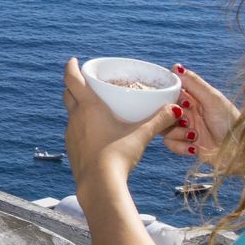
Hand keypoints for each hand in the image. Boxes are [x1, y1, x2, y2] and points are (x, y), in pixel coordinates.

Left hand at [63, 57, 176, 185]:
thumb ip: (159, 120)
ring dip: (77, 107)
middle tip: (86, 82)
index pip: (72, 79)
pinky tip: (93, 133)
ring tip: (92, 107)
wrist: (99, 184)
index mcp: (89, 106)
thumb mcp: (142, 135)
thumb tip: (176, 110)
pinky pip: (73, 131)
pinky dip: (80, 126)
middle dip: (74, 85)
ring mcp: (70, 133)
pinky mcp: (71, 149)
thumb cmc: (118, 155)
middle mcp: (75, 117)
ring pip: (70, 113)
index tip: (73, 60)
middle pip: (68, 94)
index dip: (71, 67)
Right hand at [163, 63, 237, 162]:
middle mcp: (188, 113)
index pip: (171, 92)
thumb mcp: (213, 99)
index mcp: (194, 99)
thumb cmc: (232, 123)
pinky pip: (170, 143)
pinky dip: (179, 146)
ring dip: (176, 131)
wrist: (242, 152)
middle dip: (169, 115)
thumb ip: (194, 83)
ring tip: (193, 133)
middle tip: (185, 119)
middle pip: (164, 110)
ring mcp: (186, 130)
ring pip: (164, 127)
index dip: (166, 95)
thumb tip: (175, 66)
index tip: (172, 100)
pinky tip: (194, 147)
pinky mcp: (186, 146)